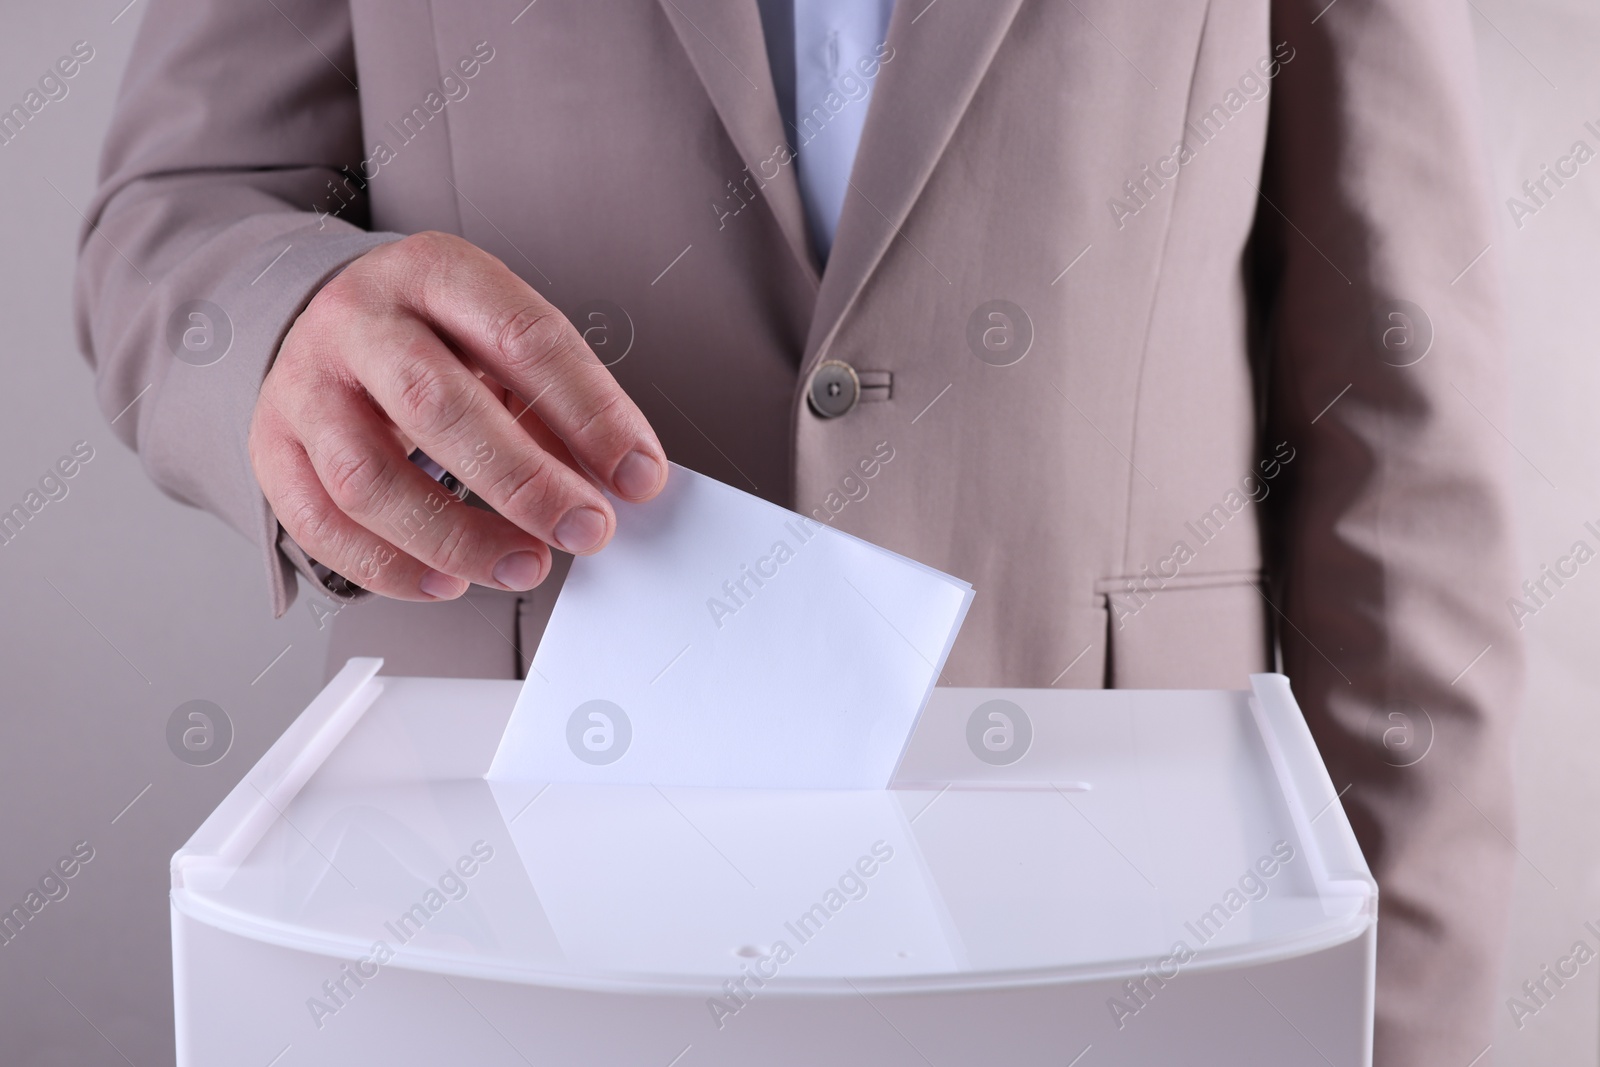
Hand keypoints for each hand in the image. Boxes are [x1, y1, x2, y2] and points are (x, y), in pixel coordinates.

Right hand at [249, 231, 666, 600]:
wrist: (334, 324)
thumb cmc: (437, 338)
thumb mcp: (502, 342)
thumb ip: (557, 405)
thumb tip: (618, 482)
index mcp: (435, 272)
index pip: (522, 337)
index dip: (591, 412)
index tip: (639, 474)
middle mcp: (359, 319)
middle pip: (435, 402)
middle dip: (523, 481)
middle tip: (585, 529)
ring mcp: (305, 384)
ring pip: (368, 476)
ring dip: (457, 537)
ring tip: (525, 565)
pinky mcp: (272, 447)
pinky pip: (321, 524)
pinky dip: (389, 567)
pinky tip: (447, 581)